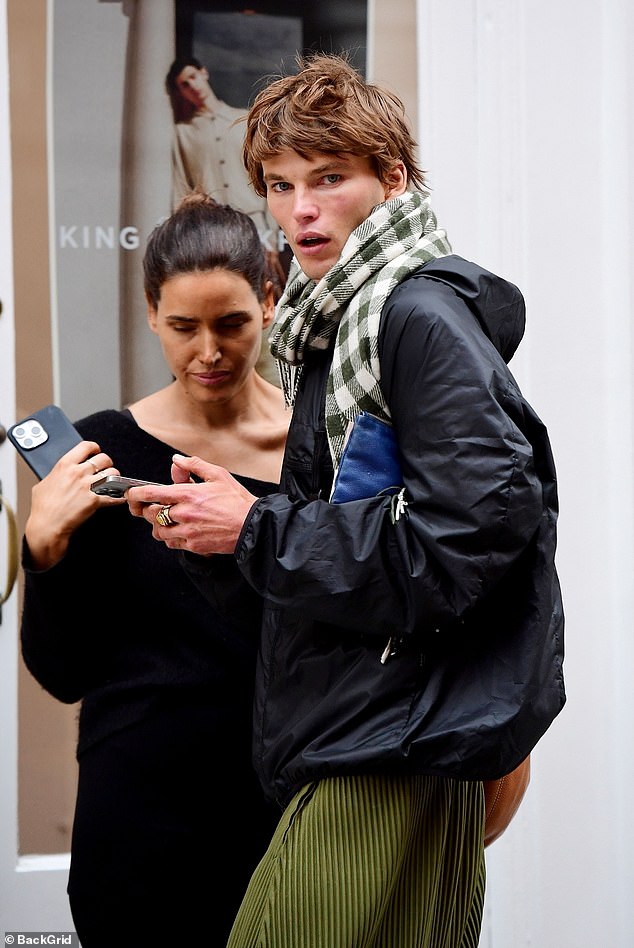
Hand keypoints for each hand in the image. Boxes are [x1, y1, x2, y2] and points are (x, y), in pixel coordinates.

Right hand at [25, 441, 121, 568]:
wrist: (46, 526)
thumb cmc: (43, 508)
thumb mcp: (43, 484)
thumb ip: (55, 475)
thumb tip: (59, 475)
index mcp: (64, 465)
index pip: (86, 446)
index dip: (94, 448)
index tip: (96, 451)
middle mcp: (78, 473)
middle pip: (103, 458)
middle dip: (107, 463)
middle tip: (105, 468)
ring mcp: (88, 486)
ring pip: (112, 473)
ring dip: (114, 478)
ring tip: (112, 482)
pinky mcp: (95, 500)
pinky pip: (115, 495)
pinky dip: (119, 496)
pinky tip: (120, 496)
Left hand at [126, 454, 257, 554]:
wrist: (252, 526)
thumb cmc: (237, 500)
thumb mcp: (218, 475)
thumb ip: (194, 466)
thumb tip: (176, 460)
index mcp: (187, 494)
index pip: (151, 493)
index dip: (135, 494)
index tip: (130, 493)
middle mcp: (184, 513)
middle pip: (151, 514)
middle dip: (148, 510)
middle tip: (153, 507)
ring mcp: (187, 531)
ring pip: (158, 531)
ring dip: (158, 525)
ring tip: (166, 520)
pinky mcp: (193, 545)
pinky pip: (171, 543)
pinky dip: (170, 537)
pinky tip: (178, 531)